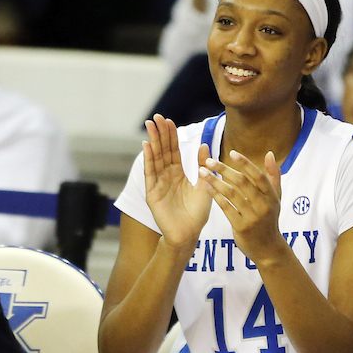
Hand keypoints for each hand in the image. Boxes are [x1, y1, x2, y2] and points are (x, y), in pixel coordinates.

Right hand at [143, 115, 211, 250]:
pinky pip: (150, 173)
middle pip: (162, 151)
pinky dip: (149, 159)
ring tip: (150, 125)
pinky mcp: (152, 193)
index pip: (174, 151)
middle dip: (160, 134)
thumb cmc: (197, 214)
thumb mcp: (204, 186)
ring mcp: (158, 183)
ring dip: (153, 141)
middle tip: (157, 117)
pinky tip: (147, 145)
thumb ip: (203, 166)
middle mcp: (167, 176)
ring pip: (155, 158)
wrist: (188, 235)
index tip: (169, 121)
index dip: (171, 136)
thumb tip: (204, 145)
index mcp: (179, 174)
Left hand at [199, 149, 282, 264]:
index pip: (258, 175)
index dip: (245, 163)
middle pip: (242, 182)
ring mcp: (252, 217)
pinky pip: (226, 208)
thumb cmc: (269, 219)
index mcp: (272, 196)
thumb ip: (273, 176)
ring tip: (202, 172)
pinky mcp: (241, 227)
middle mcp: (263, 205)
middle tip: (208, 161)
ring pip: (231, 194)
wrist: (267, 249)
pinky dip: (216, 196)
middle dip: (223, 169)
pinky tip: (207, 188)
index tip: (231, 152)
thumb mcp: (275, 198)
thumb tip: (269, 153)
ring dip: (215, 181)